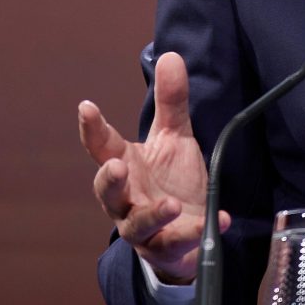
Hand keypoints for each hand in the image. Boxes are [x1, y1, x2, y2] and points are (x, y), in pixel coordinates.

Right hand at [78, 50, 229, 283]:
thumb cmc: (172, 181)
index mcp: (126, 167)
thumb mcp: (174, 138)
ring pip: (137, 226)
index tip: (86, 107)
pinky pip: (177, 243)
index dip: (92, 128)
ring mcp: (145, 229)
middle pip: (108, 192)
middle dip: (109, 180)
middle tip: (117, 166)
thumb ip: (171, 102)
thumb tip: (171, 55)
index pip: (102, 146)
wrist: (189, 232)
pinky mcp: (167, 249)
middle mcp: (126, 200)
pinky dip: (198, 232)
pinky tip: (218, 219)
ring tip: (170, 203)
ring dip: (153, 214)